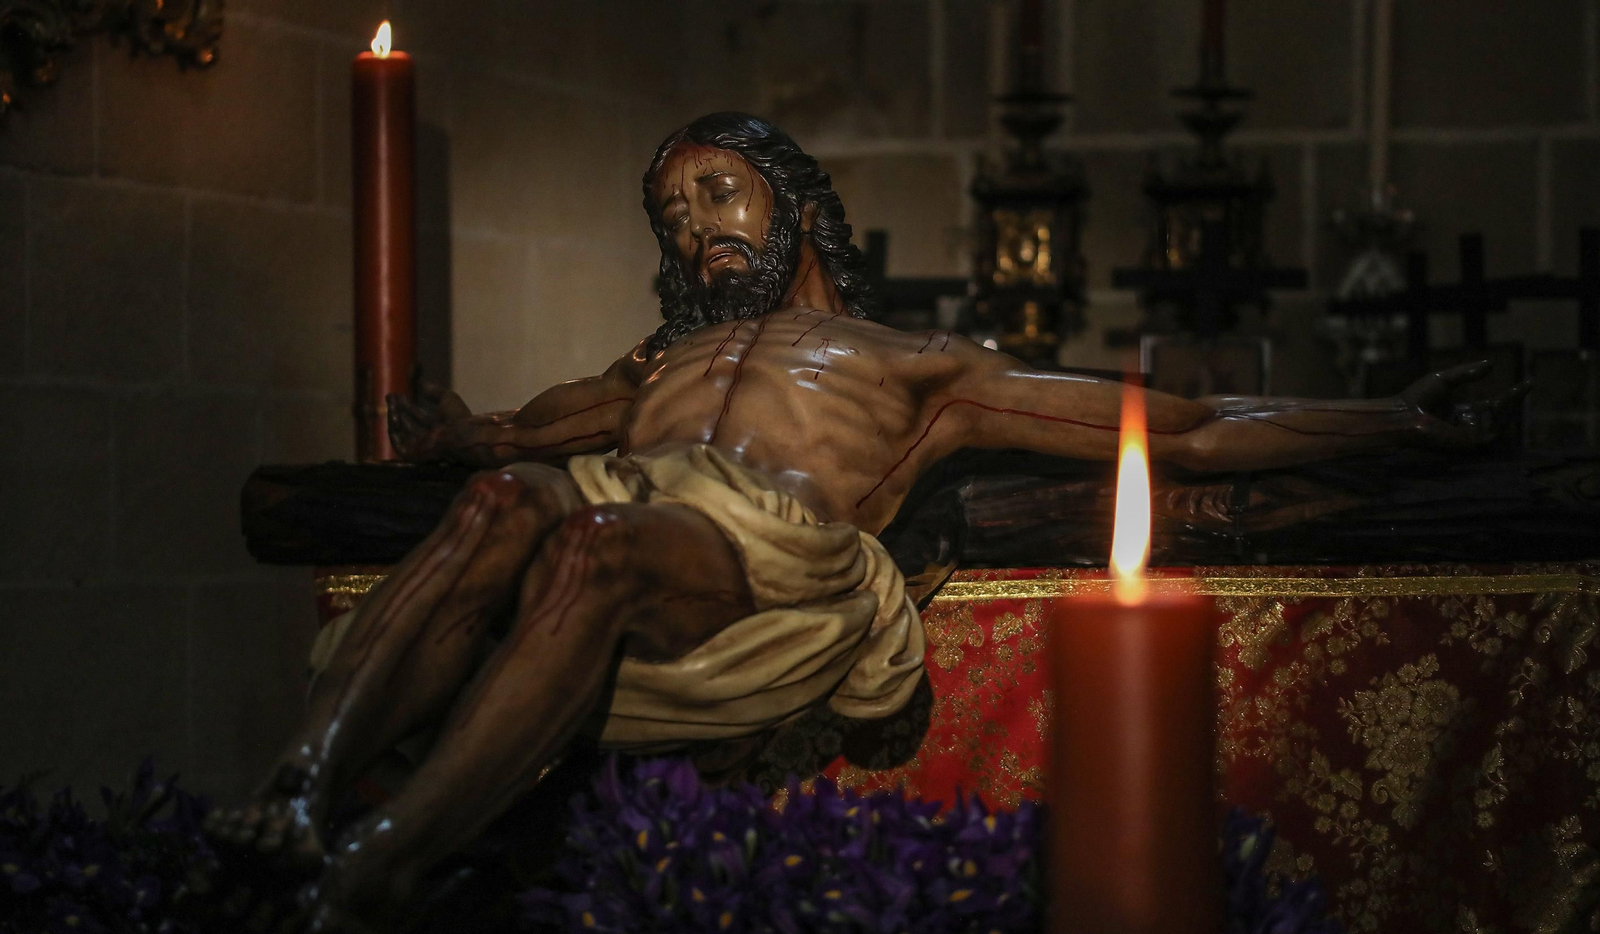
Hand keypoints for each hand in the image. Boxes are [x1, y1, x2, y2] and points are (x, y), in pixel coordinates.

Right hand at [387, 381, 470, 461]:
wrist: (460, 435)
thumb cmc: (458, 418)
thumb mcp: (447, 398)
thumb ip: (434, 391)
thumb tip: (421, 384)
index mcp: (438, 427)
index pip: (418, 416)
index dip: (407, 404)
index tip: (398, 394)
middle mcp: (428, 438)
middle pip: (407, 423)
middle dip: (398, 409)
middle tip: (390, 396)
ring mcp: (419, 447)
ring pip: (401, 432)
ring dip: (393, 417)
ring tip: (391, 402)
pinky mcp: (413, 455)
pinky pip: (398, 444)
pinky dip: (393, 431)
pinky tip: (393, 416)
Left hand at [1399, 361, 1529, 448]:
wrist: (1402, 413)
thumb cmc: (1416, 398)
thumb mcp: (1445, 380)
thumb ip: (1467, 374)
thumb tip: (1490, 365)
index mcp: (1461, 414)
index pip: (1492, 407)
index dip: (1510, 396)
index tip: (1528, 383)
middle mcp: (1466, 426)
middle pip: (1499, 417)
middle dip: (1513, 402)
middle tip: (1524, 387)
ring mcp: (1467, 437)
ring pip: (1499, 426)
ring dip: (1509, 410)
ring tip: (1511, 394)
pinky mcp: (1466, 445)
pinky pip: (1492, 434)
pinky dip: (1500, 421)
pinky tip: (1501, 403)